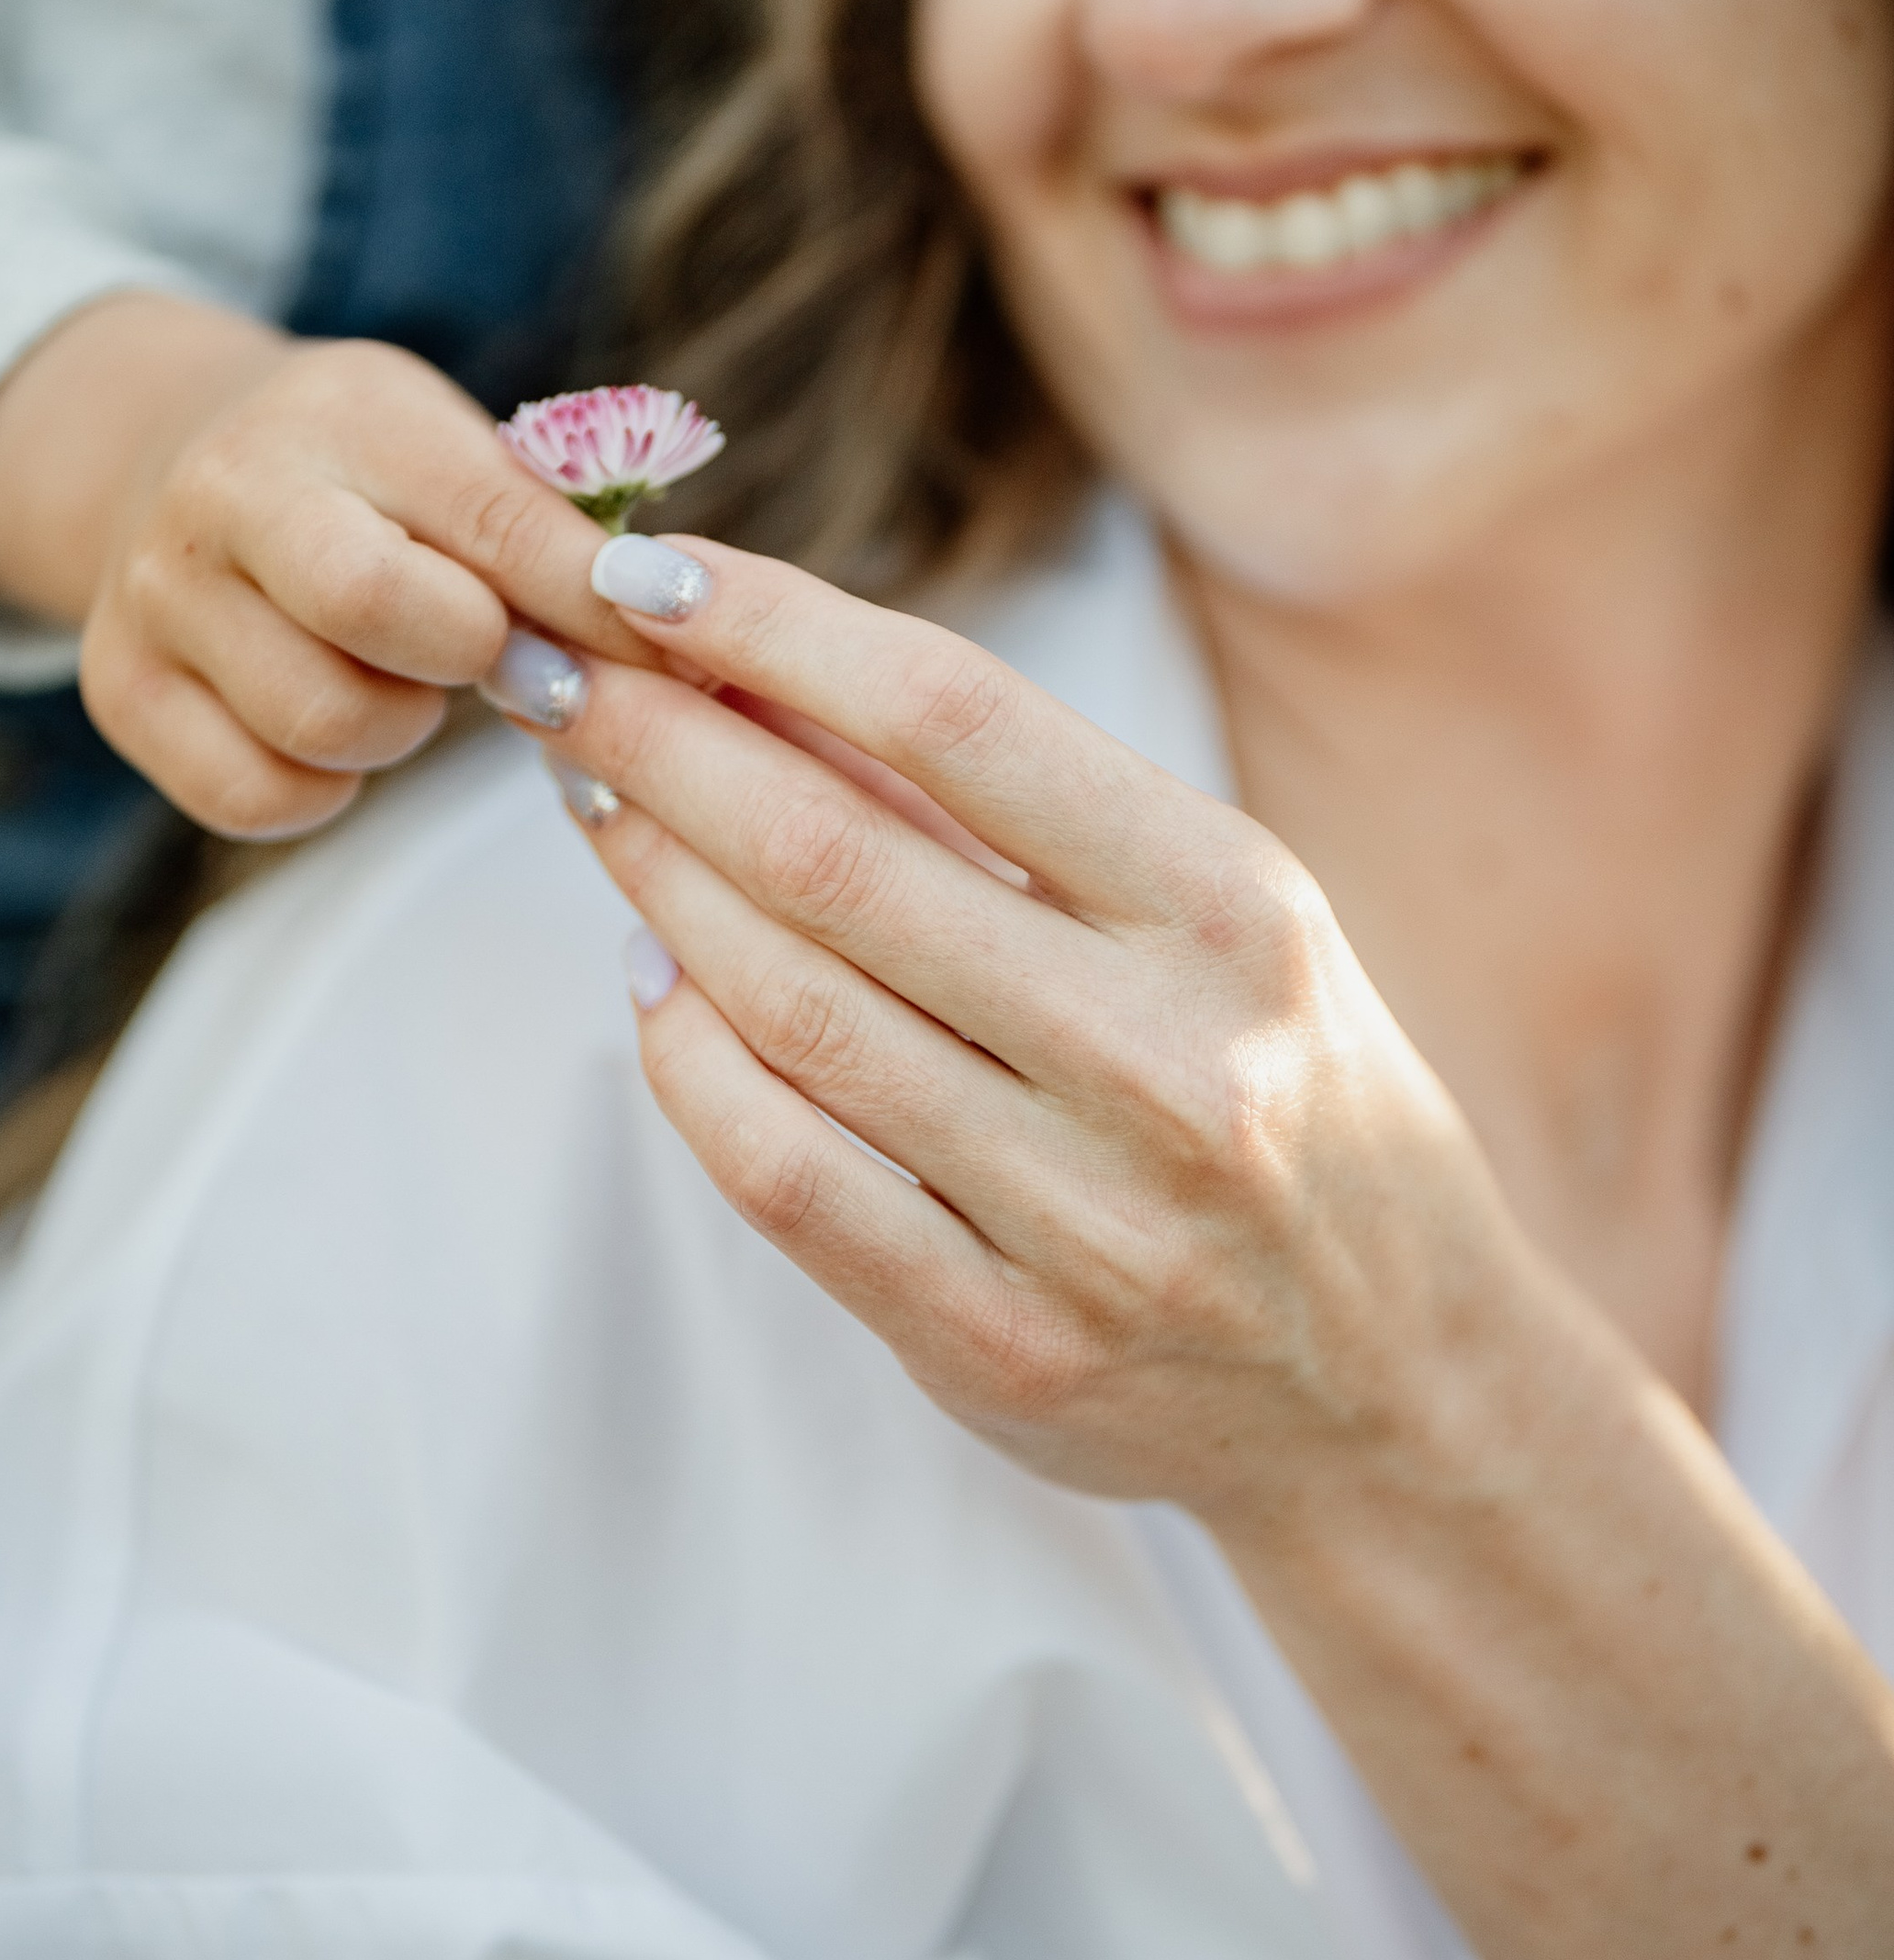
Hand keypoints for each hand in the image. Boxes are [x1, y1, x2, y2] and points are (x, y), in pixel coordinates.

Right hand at [0, 294, 648, 837]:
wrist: (170, 458)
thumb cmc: (366, 474)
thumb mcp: (453, 452)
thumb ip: (551, 531)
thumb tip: (675, 631)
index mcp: (345, 411)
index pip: (493, 516)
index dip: (589, 601)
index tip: (662, 648)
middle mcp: (228, 489)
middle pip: (375, 607)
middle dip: (471, 656)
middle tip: (502, 660)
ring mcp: (158, 593)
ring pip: (323, 722)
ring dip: (400, 728)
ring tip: (404, 680)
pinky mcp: (120, 690)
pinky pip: (256, 796)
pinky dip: (321, 788)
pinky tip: (334, 722)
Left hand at [549, 535, 1532, 1535]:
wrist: (1406, 1391)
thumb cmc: (1297, 1108)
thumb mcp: (1222, 927)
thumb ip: (1015, 820)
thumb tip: (772, 676)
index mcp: (1234, 912)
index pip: (960, 717)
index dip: (778, 630)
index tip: (649, 568)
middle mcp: (1165, 1058)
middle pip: (837, 857)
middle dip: (662, 740)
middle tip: (553, 668)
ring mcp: (1082, 1217)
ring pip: (789, 1007)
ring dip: (653, 880)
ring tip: (588, 794)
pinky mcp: (1001, 1347)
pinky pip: (785, 1176)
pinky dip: (686, 1062)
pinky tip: (650, 981)